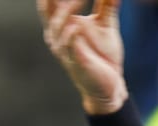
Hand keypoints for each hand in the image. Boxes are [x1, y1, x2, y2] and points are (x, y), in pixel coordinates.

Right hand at [37, 0, 126, 114]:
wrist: (109, 85)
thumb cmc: (103, 55)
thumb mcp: (105, 25)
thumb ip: (106, 5)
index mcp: (60, 24)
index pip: (50, 1)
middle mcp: (57, 34)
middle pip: (48, 8)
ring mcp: (64, 49)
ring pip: (59, 24)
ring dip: (70, 8)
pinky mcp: (76, 61)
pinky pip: (70, 46)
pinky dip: (72, 34)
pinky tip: (77, 24)